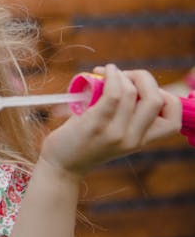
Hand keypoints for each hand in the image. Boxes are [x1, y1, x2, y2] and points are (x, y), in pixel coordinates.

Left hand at [41, 64, 181, 179]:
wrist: (62, 166)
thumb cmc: (84, 142)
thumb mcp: (114, 133)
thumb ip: (126, 114)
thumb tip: (128, 79)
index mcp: (141, 141)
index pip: (174, 121)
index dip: (168, 98)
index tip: (145, 89)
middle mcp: (133, 139)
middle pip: (157, 100)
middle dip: (144, 78)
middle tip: (125, 75)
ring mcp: (115, 133)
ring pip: (132, 92)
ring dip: (121, 74)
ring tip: (108, 71)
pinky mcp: (95, 125)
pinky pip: (112, 94)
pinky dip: (110, 76)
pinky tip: (102, 70)